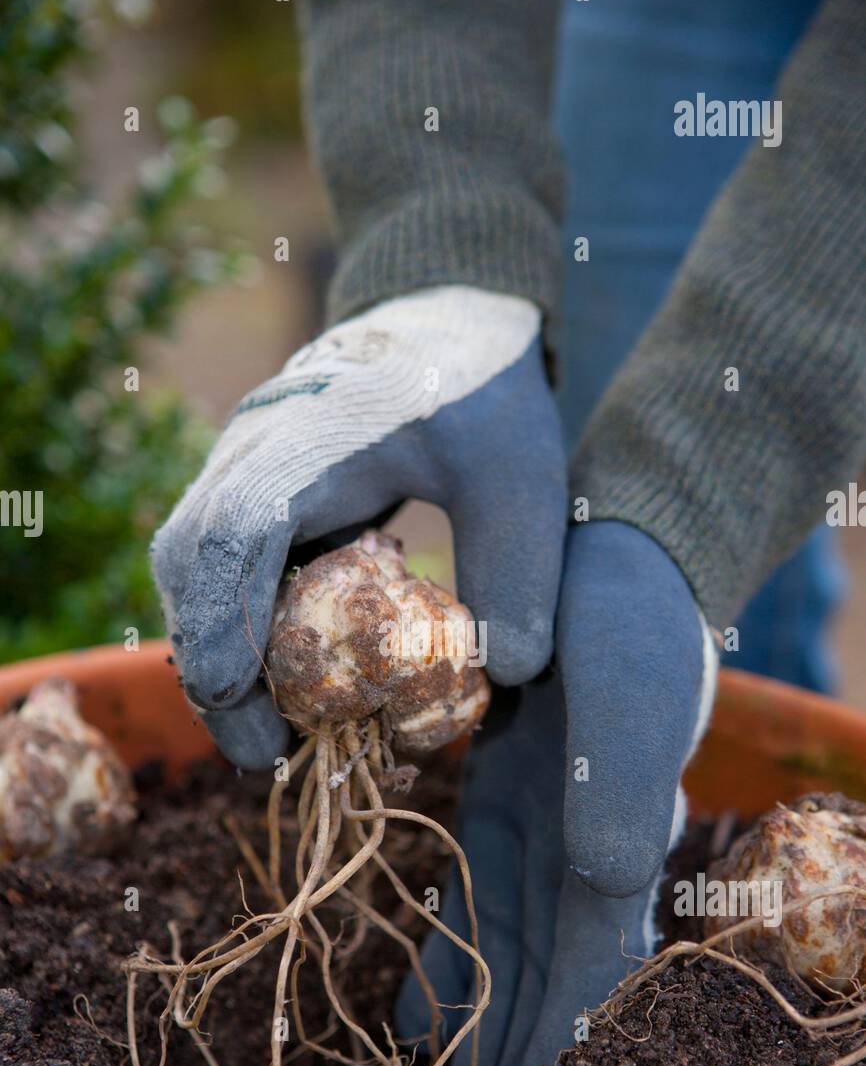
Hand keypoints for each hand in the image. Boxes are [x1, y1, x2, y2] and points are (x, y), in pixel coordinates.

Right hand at [151, 286, 566, 766]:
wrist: (444, 311)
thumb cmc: (483, 391)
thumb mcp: (522, 478)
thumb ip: (521, 573)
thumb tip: (504, 676)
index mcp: (312, 438)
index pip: (235, 537)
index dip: (232, 635)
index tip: (260, 724)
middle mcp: (253, 446)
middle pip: (189, 562)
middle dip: (215, 666)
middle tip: (268, 754)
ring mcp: (240, 459)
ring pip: (190, 563)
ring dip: (219, 649)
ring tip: (274, 729)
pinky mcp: (249, 479)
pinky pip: (216, 557)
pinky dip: (237, 620)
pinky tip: (285, 670)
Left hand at [397, 520, 717, 1065]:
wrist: (617, 547)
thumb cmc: (631, 614)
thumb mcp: (630, 686)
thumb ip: (617, 784)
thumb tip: (607, 883)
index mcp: (616, 832)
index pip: (592, 960)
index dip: (564, 1031)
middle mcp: (583, 843)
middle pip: (545, 969)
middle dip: (513, 1047)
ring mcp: (542, 822)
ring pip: (506, 943)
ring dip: (479, 1015)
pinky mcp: (504, 792)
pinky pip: (475, 894)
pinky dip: (451, 952)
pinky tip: (419, 1002)